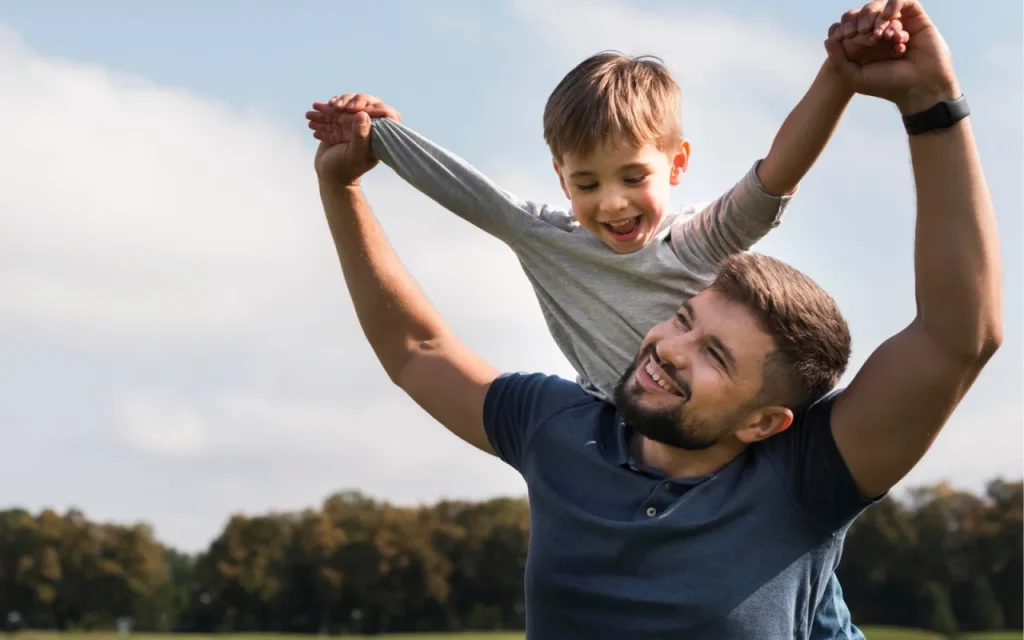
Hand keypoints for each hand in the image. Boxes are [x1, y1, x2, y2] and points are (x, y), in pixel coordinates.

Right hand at [306, 94, 401, 185]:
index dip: (368, 104)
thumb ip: (360, 136)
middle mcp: (366, 127)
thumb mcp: (354, 154)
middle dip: (344, 102)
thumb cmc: (345, 170)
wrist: (331, 179)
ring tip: (312, 114)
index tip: (353, 109)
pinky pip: (330, 116)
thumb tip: (363, 114)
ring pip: (342, 108)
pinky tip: (310, 119)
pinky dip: (320, 116)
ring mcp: (351, 126)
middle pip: (359, 104)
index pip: (381, 111)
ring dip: (326, 109)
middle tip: (333, 107)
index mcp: (377, 134)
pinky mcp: (339, 128)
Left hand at [825, 0, 958, 113]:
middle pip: (864, 14)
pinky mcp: (917, 19)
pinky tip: (889, 16)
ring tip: (881, 35)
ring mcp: (899, 24)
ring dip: (877, 17)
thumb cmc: (888, 85)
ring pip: (882, 7)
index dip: (845, 26)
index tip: (846, 36)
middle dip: (861, 19)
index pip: (850, 25)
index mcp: (865, 45)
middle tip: (864, 32)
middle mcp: (882, 33)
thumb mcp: (855, 77)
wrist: (919, 87)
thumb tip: (828, 39)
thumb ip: (838, 60)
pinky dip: (894, 4)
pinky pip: (904, 1)